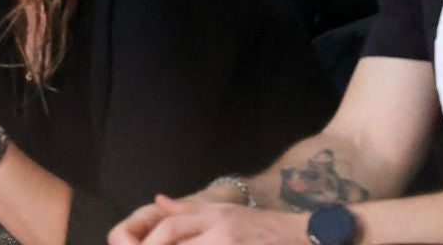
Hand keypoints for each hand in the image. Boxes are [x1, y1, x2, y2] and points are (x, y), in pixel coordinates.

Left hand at [112, 193, 306, 244]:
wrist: (300, 236)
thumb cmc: (261, 226)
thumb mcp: (225, 210)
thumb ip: (189, 209)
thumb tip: (158, 201)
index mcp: (216, 217)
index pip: (171, 226)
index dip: (149, 240)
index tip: (142, 244)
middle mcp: (221, 234)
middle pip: (174, 241)